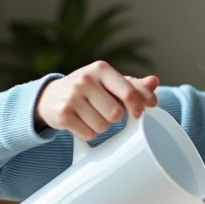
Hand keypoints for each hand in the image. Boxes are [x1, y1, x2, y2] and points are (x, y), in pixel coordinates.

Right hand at [34, 60, 158, 137]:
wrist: (49, 96)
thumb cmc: (88, 89)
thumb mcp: (108, 82)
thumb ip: (133, 85)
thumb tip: (154, 82)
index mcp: (101, 69)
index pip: (128, 92)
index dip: (138, 106)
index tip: (139, 114)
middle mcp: (85, 80)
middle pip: (116, 114)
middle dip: (114, 118)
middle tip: (103, 111)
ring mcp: (72, 97)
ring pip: (103, 126)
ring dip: (100, 126)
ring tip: (90, 116)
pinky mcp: (63, 114)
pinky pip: (89, 134)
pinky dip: (88, 133)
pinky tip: (80, 123)